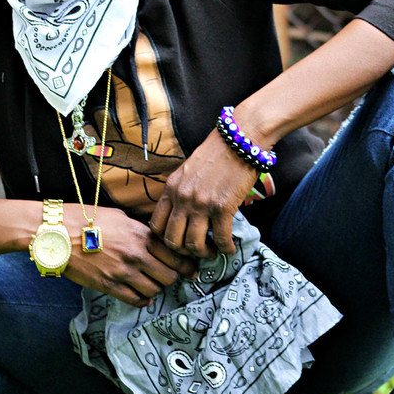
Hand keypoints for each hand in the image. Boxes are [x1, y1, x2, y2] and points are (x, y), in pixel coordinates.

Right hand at [63, 204, 196, 307]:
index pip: (174, 254)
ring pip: (154, 290)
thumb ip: (138, 230)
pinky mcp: (109, 286)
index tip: (191, 269)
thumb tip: (151, 240)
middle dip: (172, 277)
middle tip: (170, 276)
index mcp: (140, 234)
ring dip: (156, 288)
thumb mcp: (119, 217)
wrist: (58, 233)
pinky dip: (142, 300)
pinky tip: (141, 295)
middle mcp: (135, 255)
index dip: (187, 264)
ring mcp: (122, 272)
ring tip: (152, 283)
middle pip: (169, 276)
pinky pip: (135, 300)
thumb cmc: (85, 219)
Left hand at [149, 129, 259, 257]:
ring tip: (212, 251)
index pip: (155, 224)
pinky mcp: (223, 207)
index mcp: (170, 189)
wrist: (238, 140)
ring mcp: (201, 204)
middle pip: (171, 240)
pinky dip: (225, 248)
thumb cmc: (215, 154)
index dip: (164, 240)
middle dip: (182, 252)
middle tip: (194, 252)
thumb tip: (181, 213)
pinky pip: (220, 238)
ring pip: (193, 245)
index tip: (177, 242)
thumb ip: (180, 191)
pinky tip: (229, 248)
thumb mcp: (187, 171)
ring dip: (204, 254)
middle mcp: (181, 198)